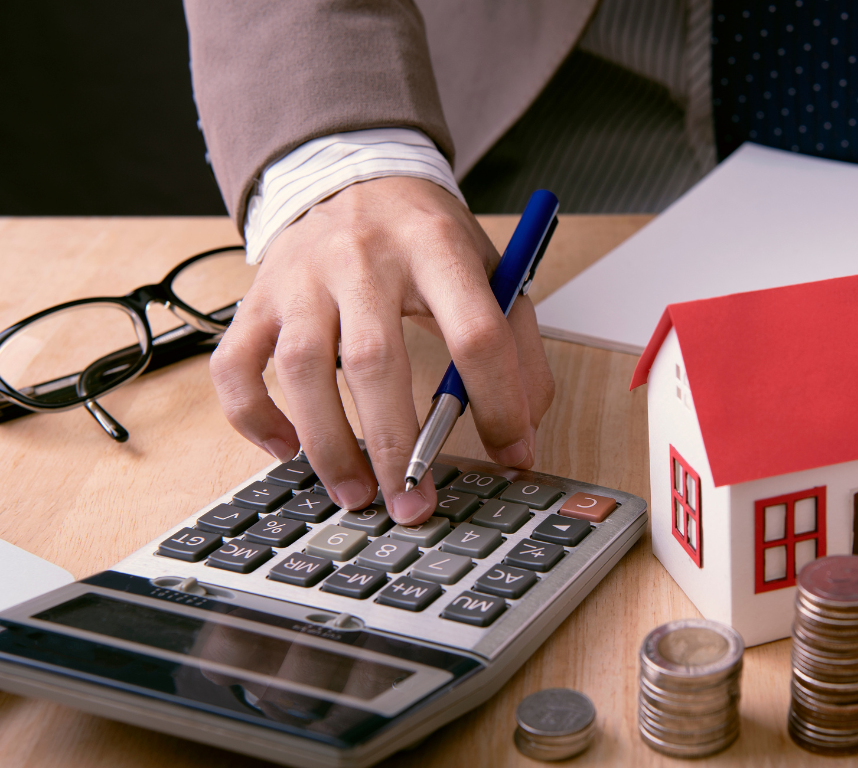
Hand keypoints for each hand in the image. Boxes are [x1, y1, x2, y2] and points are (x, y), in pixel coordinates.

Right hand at [210, 177, 554, 524]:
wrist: (352, 173)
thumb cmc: (426, 238)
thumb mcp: (489, 270)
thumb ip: (517, 346)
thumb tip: (522, 434)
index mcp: (436, 247)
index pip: (475, 332)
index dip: (498, 402)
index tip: (511, 454)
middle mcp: (362, 257)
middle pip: (375, 358)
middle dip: (396, 443)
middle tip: (413, 503)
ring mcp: (301, 276)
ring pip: (300, 368)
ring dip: (327, 443)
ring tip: (356, 493)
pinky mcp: (257, 297)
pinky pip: (236, 366)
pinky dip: (255, 418)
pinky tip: (286, 449)